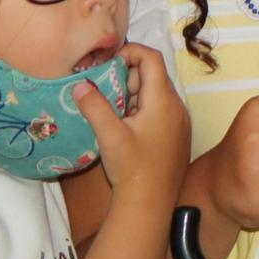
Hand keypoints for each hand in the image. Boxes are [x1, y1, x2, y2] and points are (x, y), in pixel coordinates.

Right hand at [72, 44, 188, 205]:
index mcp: (163, 100)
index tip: (107, 65)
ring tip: (112, 115)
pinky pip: (158, 111)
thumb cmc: (131, 169)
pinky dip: (140, 111)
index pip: (151, 58)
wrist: (150, 205)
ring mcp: (178, 122)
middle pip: (152, 76)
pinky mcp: (176, 136)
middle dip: (126, 79)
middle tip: (105, 96)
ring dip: (132, 97)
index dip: (129, 53)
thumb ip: (94, 106)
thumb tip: (80, 84)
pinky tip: (124, 130)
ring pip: (154, 94)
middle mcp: (176, 106)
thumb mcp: (109, 135)